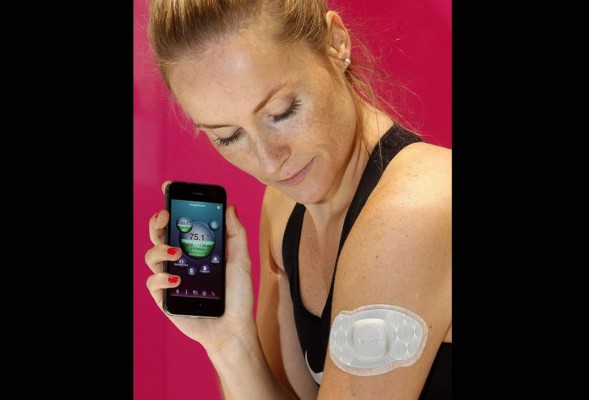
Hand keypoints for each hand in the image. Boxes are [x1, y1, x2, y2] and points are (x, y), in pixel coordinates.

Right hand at [144, 181, 254, 349]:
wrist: (234, 327)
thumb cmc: (238, 295)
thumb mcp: (240, 259)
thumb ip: (235, 234)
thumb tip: (229, 207)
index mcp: (194, 249)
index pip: (178, 224)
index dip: (170, 205)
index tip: (169, 188)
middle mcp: (179, 261)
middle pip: (158, 235)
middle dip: (157, 221)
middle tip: (166, 216)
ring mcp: (170, 279)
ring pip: (151, 256)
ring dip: (160, 249)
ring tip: (177, 252)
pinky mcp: (165, 298)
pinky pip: (153, 282)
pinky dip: (162, 278)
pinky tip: (176, 279)